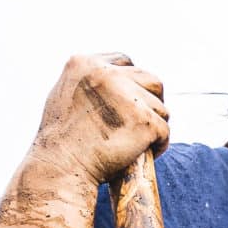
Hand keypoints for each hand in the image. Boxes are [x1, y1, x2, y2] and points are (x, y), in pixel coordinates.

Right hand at [30, 53, 169, 186]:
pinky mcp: (145, 120)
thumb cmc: (62, 140)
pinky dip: (159, 145)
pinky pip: (165, 130)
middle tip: (143, 123)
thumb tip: (116, 81)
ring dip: (155, 124)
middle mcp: (107, 74)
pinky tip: (143, 154)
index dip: (132, 81)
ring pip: (161, 107)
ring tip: (135, 142)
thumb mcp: (66, 95)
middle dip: (151, 101)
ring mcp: (128, 96)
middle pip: (151, 80)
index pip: (124, 61)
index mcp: (84, 63)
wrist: (61, 166)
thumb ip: (90, 84)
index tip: (131, 101)